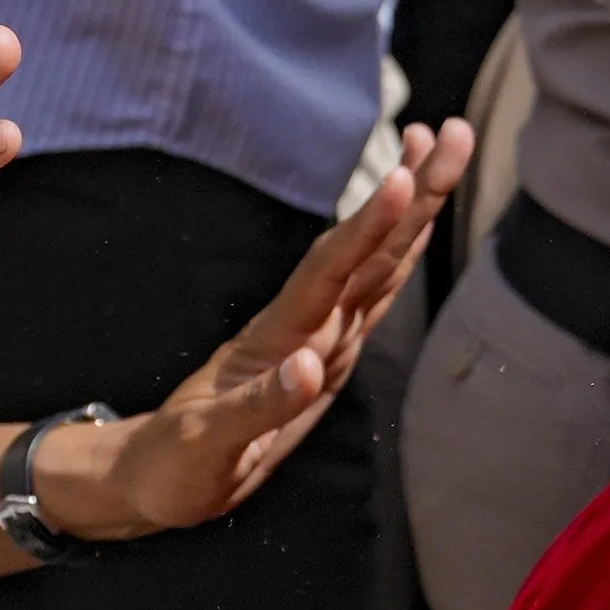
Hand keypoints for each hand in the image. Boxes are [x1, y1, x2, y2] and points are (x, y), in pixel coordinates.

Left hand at [32, 125, 471, 542]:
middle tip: (451, 131)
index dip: (371, 227)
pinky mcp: (326, 359)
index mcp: (277, 339)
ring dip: (411, 210)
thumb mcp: (209, 445)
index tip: (406, 177)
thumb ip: (261, 406)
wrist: (159, 479)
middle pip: (368, 251)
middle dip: (415, 193)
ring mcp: (317, 340)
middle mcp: (304, 329)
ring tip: (437, 146)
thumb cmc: (177, 464)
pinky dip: (399, 258)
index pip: (332, 270)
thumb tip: (309, 368)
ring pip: (376, 263)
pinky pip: (371, 299)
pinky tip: (416, 227)